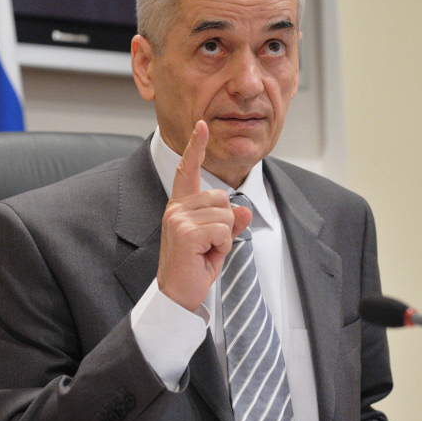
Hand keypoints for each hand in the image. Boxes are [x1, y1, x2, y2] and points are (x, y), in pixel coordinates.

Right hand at [157, 120, 251, 311]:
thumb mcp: (218, 241)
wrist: (179, 294)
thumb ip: (230, 223)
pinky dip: (223, 246)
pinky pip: (223, 230)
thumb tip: (245, 211)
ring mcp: (178, 219)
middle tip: (210, 245)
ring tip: (207, 252)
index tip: (201, 125)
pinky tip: (206, 256)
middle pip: (222, 198)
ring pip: (226, 214)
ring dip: (225, 237)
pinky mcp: (185, 233)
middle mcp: (176, 209)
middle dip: (226, 224)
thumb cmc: (195, 266)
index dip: (196, 147)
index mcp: (180, 206)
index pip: (189, 171)